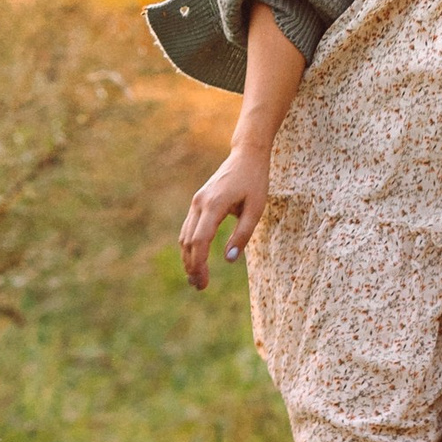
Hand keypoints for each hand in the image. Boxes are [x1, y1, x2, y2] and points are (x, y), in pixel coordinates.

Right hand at [181, 136, 270, 288]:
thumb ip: (243, 235)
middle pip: (189, 241)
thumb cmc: (255, 181)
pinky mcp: (199, 202)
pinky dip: (190, 246)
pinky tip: (196, 259)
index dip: (199, 264)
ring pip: (185, 235)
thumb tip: (228, 260)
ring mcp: (197, 201)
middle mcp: (200, 203)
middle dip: (192, 266)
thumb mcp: (256, 210)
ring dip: (189, 258)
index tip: (203, 282)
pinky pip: (189, 228)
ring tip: (196, 278)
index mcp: (214, 205)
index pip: (200, 241)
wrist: (246, 154)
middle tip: (200, 287)